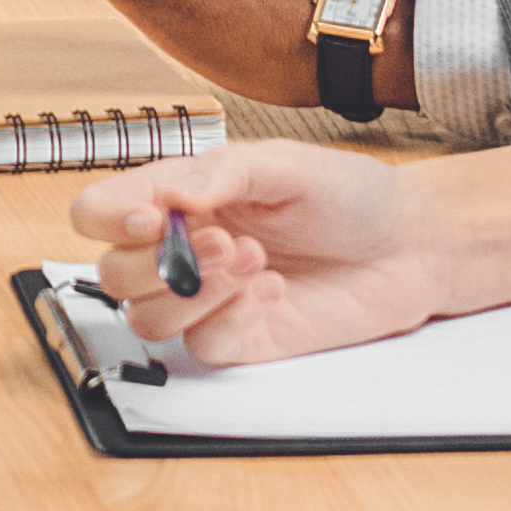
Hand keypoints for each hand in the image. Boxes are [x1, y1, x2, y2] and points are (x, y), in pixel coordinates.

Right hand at [69, 144, 462, 368]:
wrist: (410, 245)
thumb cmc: (349, 195)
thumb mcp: (287, 164)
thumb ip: (226, 173)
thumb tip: (173, 193)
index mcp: (180, 197)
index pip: (100, 213)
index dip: (108, 219)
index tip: (150, 219)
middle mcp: (183, 250)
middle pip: (112, 274)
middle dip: (157, 263)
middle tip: (223, 241)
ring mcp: (208, 299)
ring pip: (146, 320)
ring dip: (193, 293)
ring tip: (252, 262)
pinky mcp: (241, 338)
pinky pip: (202, 346)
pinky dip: (230, 318)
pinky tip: (272, 291)